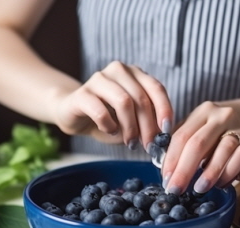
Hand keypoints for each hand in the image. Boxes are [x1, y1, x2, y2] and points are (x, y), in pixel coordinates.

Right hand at [54, 61, 172, 149]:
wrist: (73, 113)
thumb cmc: (107, 117)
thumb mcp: (132, 119)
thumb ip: (147, 123)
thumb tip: (162, 138)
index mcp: (134, 73)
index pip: (156, 88)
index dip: (165, 110)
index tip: (167, 131)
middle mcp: (118, 71)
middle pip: (140, 98)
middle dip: (148, 126)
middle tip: (148, 145)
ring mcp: (98, 79)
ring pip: (123, 102)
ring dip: (130, 127)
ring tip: (130, 142)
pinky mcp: (81, 94)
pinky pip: (101, 112)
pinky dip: (109, 126)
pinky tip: (109, 131)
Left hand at [161, 102, 239, 194]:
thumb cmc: (213, 133)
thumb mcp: (196, 131)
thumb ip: (181, 147)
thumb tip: (166, 173)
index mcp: (202, 112)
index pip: (182, 136)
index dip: (171, 160)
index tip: (165, 180)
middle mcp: (221, 117)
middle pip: (199, 144)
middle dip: (184, 170)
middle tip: (175, 190)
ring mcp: (239, 129)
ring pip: (224, 151)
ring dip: (209, 174)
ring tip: (199, 189)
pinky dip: (230, 174)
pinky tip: (222, 183)